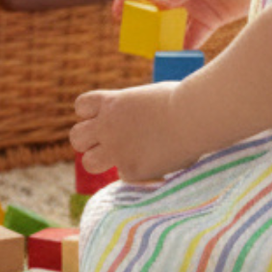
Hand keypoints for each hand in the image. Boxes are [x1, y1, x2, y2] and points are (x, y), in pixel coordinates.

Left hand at [69, 81, 194, 183]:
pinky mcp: (130, 169)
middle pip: (76, 137)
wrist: (195, 116)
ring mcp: (116, 149)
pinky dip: (137, 171)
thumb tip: (133, 123)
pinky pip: (124, 174)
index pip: (81, 106)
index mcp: (112, 102)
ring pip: (88, 162)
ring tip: (124, 156)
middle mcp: (107, 125)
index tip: (107, 117)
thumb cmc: (182, 101)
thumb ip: (131, 110)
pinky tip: (156, 161)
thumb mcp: (148, 97)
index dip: (91, 114)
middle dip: (89, 140)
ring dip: (102, 160)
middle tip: (109, 142)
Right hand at [113, 0, 260, 48]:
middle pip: (154, 7)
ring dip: (162, 39)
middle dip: (143, 24)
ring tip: (156, 54)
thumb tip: (153, 1)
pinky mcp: (209, 20)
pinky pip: (191, 37)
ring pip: (170, 25)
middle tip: (135, 41)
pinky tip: (177, 59)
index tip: (117, 14)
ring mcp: (194, 4)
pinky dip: (183, 48)